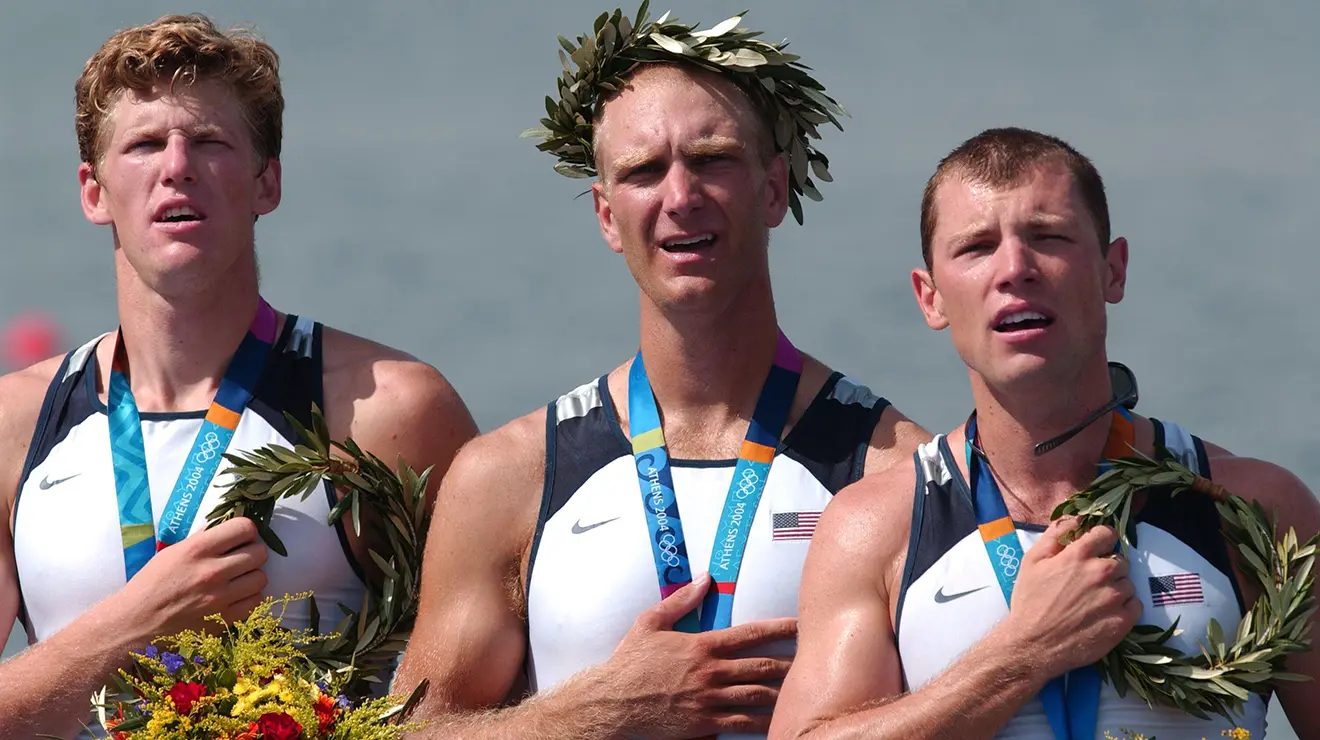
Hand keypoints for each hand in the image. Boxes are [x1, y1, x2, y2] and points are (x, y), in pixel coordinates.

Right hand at [112, 517, 267, 639]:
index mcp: (197, 549)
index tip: (240, 537)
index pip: (244, 528)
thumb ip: (202, 538)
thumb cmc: (150, 585)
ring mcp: (220, 597)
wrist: (134, 624)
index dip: (246, 530)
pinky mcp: (224, 619)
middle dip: (252, 553)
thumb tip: (227, 524)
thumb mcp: (172, 552)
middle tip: (240, 559)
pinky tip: (236, 597)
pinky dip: (249, 598)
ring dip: (252, 576)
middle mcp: (212, 571)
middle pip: (259, 552)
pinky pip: (256, 601)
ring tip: (238, 579)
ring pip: (261, 577)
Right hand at [602, 573, 796, 738]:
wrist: (613, 702)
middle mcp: (712, 672)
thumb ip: (680, 600)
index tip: (800, 626)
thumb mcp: (650, 622)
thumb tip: (704, 578)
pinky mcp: (705, 724)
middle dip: (790, 663)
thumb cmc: (629, 662)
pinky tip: (777, 721)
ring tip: (801, 690)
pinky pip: (742, 724)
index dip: (780, 629)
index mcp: (702, 645)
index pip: (751, 634)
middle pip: (763, 666)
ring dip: (782, 692)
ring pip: (758, 696)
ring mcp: (710, 700)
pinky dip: (763, 722)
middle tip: (811, 659)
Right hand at [1001, 518, 1140, 677]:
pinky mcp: (1122, 621)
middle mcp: (1100, 573)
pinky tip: (1106, 613)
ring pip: (1128, 583)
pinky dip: (1125, 607)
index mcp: (1078, 555)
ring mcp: (1114, 598)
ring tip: (1096, 600)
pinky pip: (1136, 605)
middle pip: (1121, 560)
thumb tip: (1074, 518)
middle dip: (1109, 566)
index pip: (1106, 533)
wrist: (1033, 645)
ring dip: (1116, 588)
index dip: (1101, 539)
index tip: (1096, 549)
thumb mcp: (1032, 561)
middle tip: (1091, 581)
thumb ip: (1054, 535)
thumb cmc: (1029, 602)